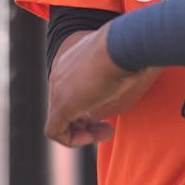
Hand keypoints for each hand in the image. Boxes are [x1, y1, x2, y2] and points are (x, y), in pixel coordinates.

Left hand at [45, 25, 138, 145]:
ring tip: (106, 132)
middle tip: (109, 127)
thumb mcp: (119, 68)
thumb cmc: (129, 53)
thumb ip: (109, 84)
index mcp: (73, 61)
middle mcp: (61, 74)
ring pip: (59, 120)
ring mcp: (58, 89)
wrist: (123, 45)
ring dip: (83, 133)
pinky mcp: (61, 105)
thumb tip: (109, 102)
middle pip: (65, 105)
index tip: (109, 110)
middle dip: (87, 122)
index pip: (72, 90)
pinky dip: (73, 140)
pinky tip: (94, 136)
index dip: (89, 106)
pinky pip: (55, 132)